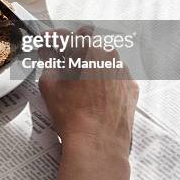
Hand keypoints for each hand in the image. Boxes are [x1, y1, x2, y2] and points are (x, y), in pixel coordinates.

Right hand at [38, 27, 137, 179]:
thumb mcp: (49, 85)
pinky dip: (106, 78)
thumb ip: (48, 62)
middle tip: (63, 60)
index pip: (66, 35)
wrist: (98, 144)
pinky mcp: (131, 87)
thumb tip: (48, 54)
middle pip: (88, 41)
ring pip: (105, 56)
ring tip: (80, 80)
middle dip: (74, 47)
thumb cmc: (73, 116)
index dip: (53, 38)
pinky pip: (117, 74)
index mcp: (86, 51)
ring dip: (92, 62)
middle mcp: (108, 55)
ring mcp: (123, 70)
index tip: (48, 42)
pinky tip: (96, 93)